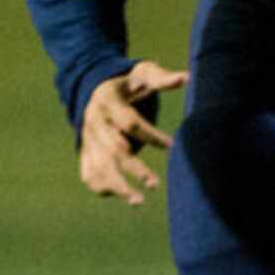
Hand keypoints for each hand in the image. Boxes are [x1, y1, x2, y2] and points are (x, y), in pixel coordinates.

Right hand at [79, 61, 186, 204]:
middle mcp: (94, 122)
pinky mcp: (85, 152)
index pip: (129, 122)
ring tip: (138, 201)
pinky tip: (121, 196)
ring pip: (98, 166)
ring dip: (116, 186)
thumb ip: (163, 78)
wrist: (94, 89)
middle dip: (133, 168)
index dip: (151, 135)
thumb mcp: (143, 74)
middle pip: (113, 150)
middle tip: (155, 184)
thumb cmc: (128, 83)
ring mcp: (87, 139)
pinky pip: (89, 173)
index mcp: (107, 101)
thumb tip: (188, 77)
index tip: (172, 146)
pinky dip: (101, 187)